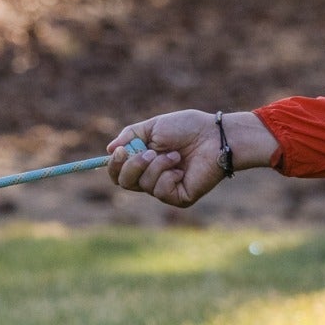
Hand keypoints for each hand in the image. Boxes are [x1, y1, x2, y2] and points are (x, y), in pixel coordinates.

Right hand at [106, 109, 277, 208]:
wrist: (214, 136)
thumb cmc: (188, 128)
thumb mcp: (153, 126)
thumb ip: (130, 136)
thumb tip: (109, 150)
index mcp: (143, 160)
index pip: (118, 172)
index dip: (114, 165)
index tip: (120, 151)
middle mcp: (151, 176)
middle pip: (124, 182)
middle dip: (132, 166)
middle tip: (149, 152)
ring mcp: (165, 188)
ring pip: (143, 185)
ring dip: (157, 166)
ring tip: (176, 155)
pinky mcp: (178, 197)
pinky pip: (160, 191)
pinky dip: (168, 175)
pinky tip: (182, 168)